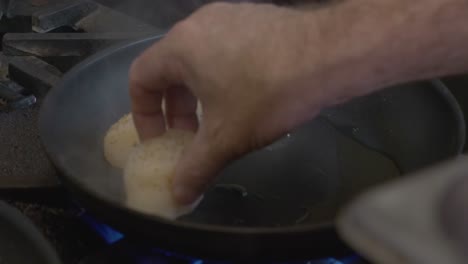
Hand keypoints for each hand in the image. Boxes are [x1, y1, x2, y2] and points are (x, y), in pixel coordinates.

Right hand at [129, 2, 344, 203]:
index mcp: (180, 46)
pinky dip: (222, 76)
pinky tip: (247, 96)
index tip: (160, 139)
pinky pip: (224, 50)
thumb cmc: (267, 93)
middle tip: (190, 136)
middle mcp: (199, 24)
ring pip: (199, 60)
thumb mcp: (225, 137)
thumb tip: (178, 196)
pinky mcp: (254, 17)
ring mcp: (229, 16)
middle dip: (175, 109)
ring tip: (218, 119)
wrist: (329, 56)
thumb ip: (196, 168)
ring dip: (200, 94)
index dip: (144, 114)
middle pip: (170, 70)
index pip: (141, 78)